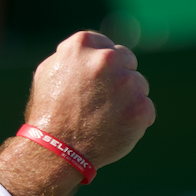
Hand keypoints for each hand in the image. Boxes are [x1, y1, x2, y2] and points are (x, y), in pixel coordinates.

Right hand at [0, 32, 154, 195]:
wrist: (56, 150)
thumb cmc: (49, 113)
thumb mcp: (49, 71)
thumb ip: (72, 55)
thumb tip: (91, 51)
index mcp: (82, 44)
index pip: (106, 46)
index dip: (100, 66)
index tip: (94, 82)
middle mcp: (106, 59)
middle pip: (126, 61)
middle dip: (118, 78)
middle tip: (102, 101)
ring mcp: (126, 83)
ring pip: (139, 85)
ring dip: (128, 98)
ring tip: (105, 118)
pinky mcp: (141, 108)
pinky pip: (146, 109)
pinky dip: (134, 120)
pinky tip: (115, 129)